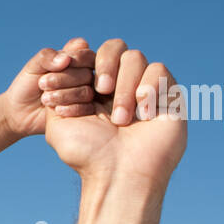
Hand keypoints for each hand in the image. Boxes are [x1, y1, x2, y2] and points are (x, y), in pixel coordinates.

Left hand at [1, 38, 97, 138]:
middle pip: (87, 74)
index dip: (73, 60)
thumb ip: (47, 57)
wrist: (20, 112)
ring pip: (87, 92)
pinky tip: (56, 110)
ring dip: (64, 95)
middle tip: (42, 84)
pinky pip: (87, 109)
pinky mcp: (84, 111)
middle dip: (63, 79)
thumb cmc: (27, 85)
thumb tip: (66, 59)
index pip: (86, 55)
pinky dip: (71, 108)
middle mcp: (84, 75)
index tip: (50, 69)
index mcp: (75, 59)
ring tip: (44, 98)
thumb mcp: (32, 67)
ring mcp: (85, 93)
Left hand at [44, 44, 186, 186]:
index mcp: (94, 91)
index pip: (89, 56)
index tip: (80, 78)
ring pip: (136, 58)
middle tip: (100, 90)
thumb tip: (57, 69)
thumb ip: (55, 97)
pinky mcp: (168, 94)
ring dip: (125, 86)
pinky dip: (149, 88)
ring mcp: (145, 89)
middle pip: (115, 48)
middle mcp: (120, 86)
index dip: (81, 59)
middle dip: (105, 63)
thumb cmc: (88, 155)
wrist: (121, 175)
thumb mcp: (58, 126)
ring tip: (121, 119)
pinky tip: (143, 115)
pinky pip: (159, 70)